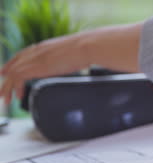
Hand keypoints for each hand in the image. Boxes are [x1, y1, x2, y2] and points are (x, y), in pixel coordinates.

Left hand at [0, 23, 142, 104]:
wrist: (92, 45)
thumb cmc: (96, 48)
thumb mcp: (91, 53)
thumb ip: (95, 58)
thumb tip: (113, 64)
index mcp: (51, 46)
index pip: (29, 52)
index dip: (20, 60)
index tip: (13, 66)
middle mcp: (41, 50)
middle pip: (17, 60)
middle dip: (7, 71)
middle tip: (1, 81)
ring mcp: (37, 58)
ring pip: (13, 72)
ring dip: (7, 85)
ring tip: (4, 98)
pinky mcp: (37, 67)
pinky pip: (18, 78)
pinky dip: (13, 88)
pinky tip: (14, 97)